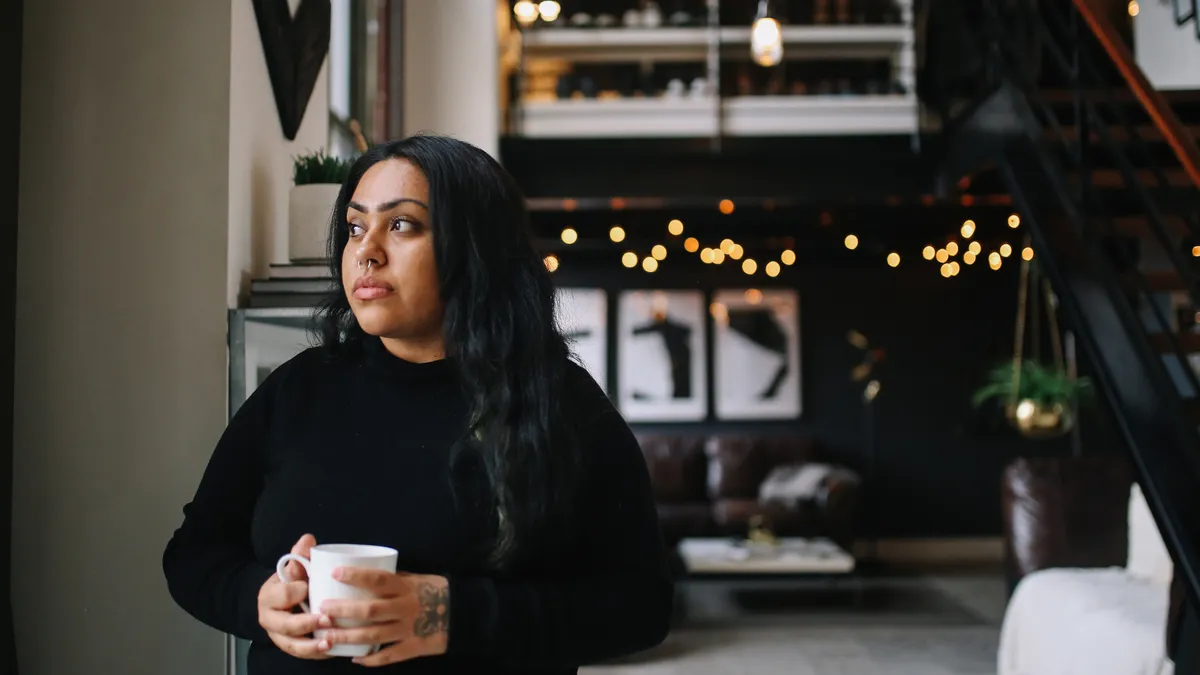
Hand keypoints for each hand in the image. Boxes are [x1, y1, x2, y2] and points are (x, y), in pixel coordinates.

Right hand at [257, 534, 332, 659]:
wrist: (277, 603)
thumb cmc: (290, 583)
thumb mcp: (292, 569)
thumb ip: (299, 556)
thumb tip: (308, 539)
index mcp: (269, 596)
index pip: (279, 595)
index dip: (293, 592)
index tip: (306, 587)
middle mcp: (271, 619)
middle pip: (285, 626)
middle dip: (306, 624)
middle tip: (327, 619)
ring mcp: (280, 636)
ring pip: (293, 646)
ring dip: (312, 646)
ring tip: (330, 642)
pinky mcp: (292, 647)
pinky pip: (303, 655)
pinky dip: (317, 654)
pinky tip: (334, 650)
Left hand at [318, 568, 449, 666]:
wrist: (461, 614)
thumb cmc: (433, 592)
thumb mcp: (415, 579)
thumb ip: (391, 580)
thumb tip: (360, 575)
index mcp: (406, 587)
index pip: (378, 579)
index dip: (356, 576)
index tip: (335, 573)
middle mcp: (406, 607)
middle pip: (370, 610)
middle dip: (343, 611)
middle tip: (322, 610)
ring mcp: (408, 629)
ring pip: (373, 635)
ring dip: (347, 637)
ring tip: (327, 637)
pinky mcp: (413, 647)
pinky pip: (387, 656)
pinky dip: (370, 659)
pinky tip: (354, 658)